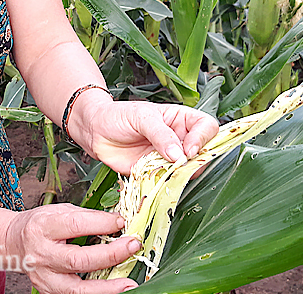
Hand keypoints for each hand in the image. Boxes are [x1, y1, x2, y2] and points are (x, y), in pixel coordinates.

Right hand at [4, 204, 140, 293]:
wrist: (14, 243)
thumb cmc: (40, 225)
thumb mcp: (59, 211)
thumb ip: (86, 216)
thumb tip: (118, 221)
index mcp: (43, 227)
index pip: (75, 225)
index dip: (102, 223)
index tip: (121, 222)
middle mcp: (42, 254)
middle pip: (79, 259)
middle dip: (110, 254)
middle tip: (132, 246)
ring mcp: (44, 277)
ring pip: (78, 289)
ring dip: (107, 287)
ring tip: (129, 283)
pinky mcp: (49, 291)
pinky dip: (96, 293)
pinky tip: (113, 290)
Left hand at [69, 91, 219, 174]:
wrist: (95, 132)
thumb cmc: (118, 116)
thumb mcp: (141, 117)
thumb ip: (161, 134)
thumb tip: (180, 155)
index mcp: (181, 120)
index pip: (207, 127)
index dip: (203, 139)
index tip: (189, 150)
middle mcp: (179, 140)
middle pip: (203, 152)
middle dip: (196, 161)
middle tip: (180, 166)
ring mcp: (169, 158)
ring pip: (189, 171)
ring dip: (181, 175)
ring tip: (166, 173)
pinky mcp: (157, 174)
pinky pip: (169, 182)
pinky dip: (167, 185)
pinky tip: (156, 180)